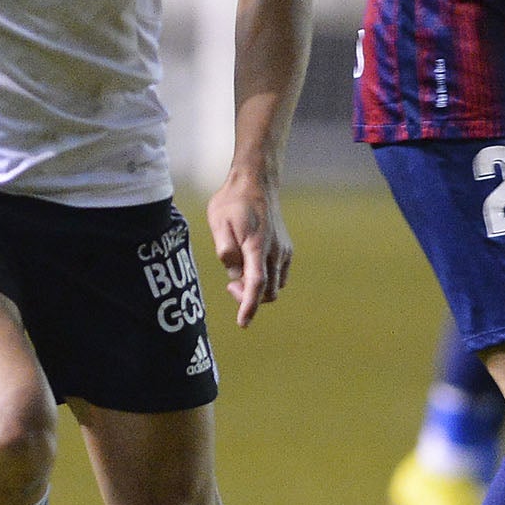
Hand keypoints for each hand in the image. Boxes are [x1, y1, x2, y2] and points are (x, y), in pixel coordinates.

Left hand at [206, 170, 292, 328]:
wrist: (256, 182)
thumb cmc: (233, 201)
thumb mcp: (219, 222)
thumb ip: (226, 250)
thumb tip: (234, 273)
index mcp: (257, 246)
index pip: (256, 284)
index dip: (249, 306)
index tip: (243, 323)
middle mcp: (275, 251)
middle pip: (268, 292)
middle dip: (250, 297)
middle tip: (230, 284)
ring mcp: (283, 250)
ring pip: (275, 286)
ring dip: (258, 289)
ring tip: (238, 272)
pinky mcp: (286, 249)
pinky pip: (279, 275)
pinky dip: (266, 279)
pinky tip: (250, 266)